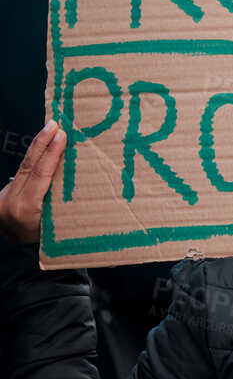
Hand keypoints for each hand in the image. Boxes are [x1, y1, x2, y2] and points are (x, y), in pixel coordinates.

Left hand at [0, 122, 64, 245]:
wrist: (22, 254)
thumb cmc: (49, 241)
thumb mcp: (58, 221)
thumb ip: (61, 197)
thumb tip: (78, 171)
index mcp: (25, 209)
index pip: (39, 174)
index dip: (51, 153)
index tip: (61, 134)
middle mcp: (9, 201)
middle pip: (28, 166)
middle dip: (41, 143)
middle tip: (53, 124)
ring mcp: (3, 198)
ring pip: (23, 168)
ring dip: (37, 148)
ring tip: (49, 129)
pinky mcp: (2, 195)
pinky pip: (21, 174)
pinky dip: (33, 160)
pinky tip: (42, 149)